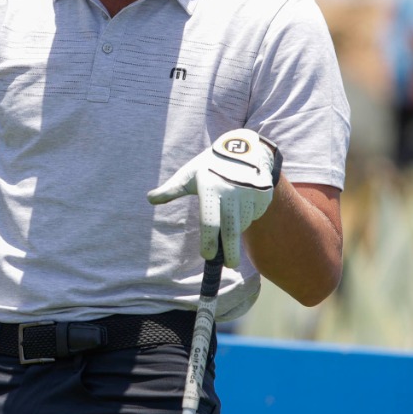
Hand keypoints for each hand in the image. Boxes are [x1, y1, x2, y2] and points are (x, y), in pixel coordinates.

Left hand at [147, 129, 281, 266]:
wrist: (245, 149)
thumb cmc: (210, 165)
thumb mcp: (189, 174)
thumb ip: (171, 189)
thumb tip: (149, 198)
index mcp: (211, 188)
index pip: (209, 222)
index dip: (209, 241)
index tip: (208, 256)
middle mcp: (232, 192)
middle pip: (231, 230)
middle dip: (231, 252)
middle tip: (229, 265)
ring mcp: (250, 194)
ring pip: (242, 223)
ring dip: (236, 227)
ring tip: (229, 211)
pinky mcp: (264, 195)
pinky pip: (254, 214)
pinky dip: (248, 215)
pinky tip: (243, 201)